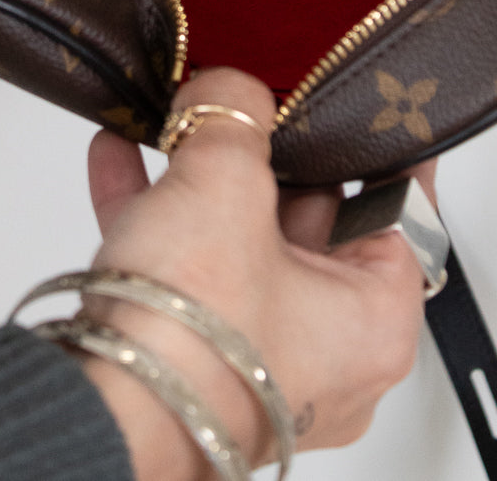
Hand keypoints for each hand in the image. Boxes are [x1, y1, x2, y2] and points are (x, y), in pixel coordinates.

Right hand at [82, 68, 433, 480]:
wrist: (98, 411)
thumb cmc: (190, 344)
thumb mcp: (227, 182)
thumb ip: (234, 113)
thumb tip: (227, 86)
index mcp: (375, 321)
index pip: (398, 210)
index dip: (375, 147)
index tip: (366, 107)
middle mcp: (326, 352)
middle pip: (311, 220)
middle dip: (269, 155)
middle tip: (252, 100)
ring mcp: (254, 358)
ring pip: (237, 242)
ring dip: (199, 176)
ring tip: (176, 121)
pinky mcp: (190, 358)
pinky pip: (182, 266)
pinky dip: (156, 210)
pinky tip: (121, 158)